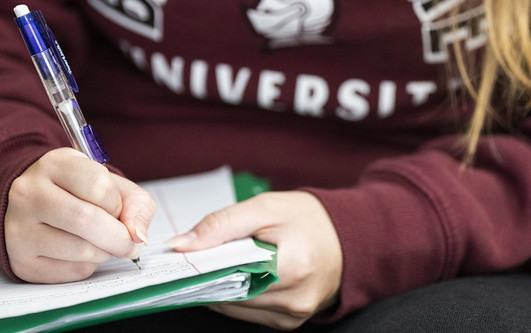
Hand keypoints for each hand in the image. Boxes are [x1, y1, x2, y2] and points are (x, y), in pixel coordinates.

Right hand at [4, 147, 155, 282]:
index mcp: (54, 165)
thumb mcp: (109, 183)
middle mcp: (29, 194)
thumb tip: (138, 234)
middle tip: (129, 242)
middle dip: (119, 237)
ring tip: (102, 243)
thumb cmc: (76, 193)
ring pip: (80, 250)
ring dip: (105, 252)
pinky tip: (82, 253)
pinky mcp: (22, 261)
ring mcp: (19, 229)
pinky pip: (70, 272)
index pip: (98, 185)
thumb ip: (136, 202)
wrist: (32, 207)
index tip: (117, 210)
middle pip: (86, 220)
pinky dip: (89, 266)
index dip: (117, 204)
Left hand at [167, 191, 342, 329]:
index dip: (201, 265)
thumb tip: (182, 245)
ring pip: (236, 308)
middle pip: (230, 295)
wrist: (348, 236)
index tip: (182, 256)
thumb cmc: (308, 219)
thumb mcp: (266, 208)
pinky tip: (242, 275)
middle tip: (198, 256)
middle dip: (210, 275)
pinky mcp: (290, 322)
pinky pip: (250, 313)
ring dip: (222, 286)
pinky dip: (239, 295)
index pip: (228, 275)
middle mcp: (294, 300)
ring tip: (222, 262)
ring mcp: (293, 315)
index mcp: (292, 268)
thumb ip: (221, 224)